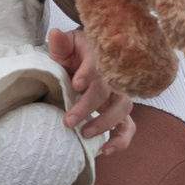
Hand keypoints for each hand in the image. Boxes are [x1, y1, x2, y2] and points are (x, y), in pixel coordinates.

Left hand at [50, 28, 135, 153]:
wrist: (82, 62)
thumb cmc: (73, 55)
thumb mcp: (64, 48)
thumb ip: (60, 44)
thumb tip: (55, 34)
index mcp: (100, 57)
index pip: (98, 63)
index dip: (88, 73)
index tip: (76, 84)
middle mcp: (114, 76)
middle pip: (107, 90)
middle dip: (88, 106)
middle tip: (69, 120)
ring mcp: (120, 94)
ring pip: (122, 109)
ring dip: (105, 123)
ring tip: (84, 133)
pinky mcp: (120, 111)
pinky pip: (128, 127)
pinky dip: (121, 140)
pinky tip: (106, 150)